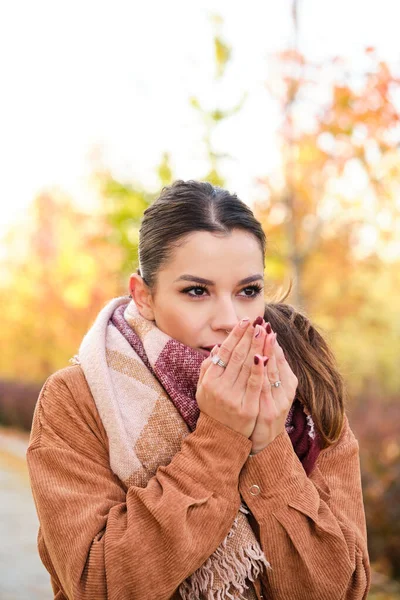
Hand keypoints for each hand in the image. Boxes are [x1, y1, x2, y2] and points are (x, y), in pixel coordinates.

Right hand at [196, 317, 267, 437]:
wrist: (221, 437)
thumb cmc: (213, 409)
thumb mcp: (203, 388)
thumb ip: (207, 368)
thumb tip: (217, 348)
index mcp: (210, 380)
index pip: (224, 352)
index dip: (235, 335)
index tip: (243, 321)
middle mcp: (220, 387)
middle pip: (237, 356)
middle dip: (248, 336)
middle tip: (257, 321)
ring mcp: (234, 398)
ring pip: (247, 367)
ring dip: (257, 347)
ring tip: (264, 331)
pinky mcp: (247, 408)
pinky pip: (255, 384)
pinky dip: (260, 369)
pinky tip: (265, 355)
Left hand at [249, 323, 298, 453]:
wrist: (263, 443)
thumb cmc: (265, 412)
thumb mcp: (273, 392)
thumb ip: (273, 370)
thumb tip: (269, 346)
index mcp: (287, 385)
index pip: (280, 359)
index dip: (273, 342)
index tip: (267, 325)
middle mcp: (285, 392)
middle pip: (276, 362)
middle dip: (268, 342)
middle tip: (263, 324)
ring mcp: (276, 402)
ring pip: (271, 372)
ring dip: (266, 351)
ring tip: (263, 334)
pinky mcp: (267, 411)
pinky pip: (262, 387)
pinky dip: (261, 372)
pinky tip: (259, 358)